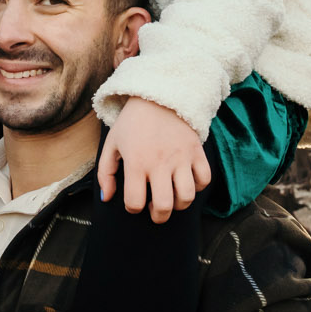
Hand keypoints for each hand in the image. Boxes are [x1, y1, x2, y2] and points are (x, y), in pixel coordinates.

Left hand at [98, 96, 210, 221]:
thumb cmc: (132, 122)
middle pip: (164, 206)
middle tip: (154, 211)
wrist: (158, 95)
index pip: (134, 202)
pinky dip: (198, 187)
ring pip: (187, 196)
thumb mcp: (112, 144)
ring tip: (171, 198)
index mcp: (136, 162)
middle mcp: (159, 163)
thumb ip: (105, 173)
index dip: (133, 209)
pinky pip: (205, 179)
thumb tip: (107, 198)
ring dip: (179, 205)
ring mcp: (181, 158)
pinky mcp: (196, 151)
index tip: (134, 203)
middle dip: (159, 216)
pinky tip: (187, 183)